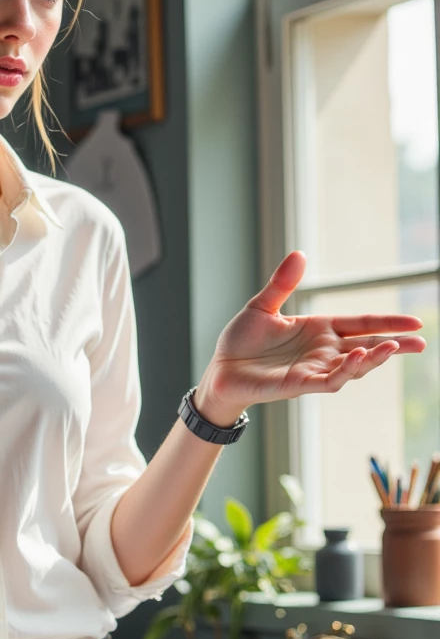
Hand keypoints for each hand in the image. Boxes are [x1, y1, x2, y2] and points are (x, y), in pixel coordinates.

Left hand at [194, 251, 424, 424]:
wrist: (220, 371)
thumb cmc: (241, 341)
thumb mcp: (262, 306)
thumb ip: (282, 284)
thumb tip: (300, 253)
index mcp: (319, 329)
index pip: (362, 324)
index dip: (388, 322)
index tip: (416, 322)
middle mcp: (322, 351)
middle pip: (367, 347)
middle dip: (394, 345)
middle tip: (421, 342)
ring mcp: (313, 369)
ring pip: (353, 366)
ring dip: (373, 358)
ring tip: (393, 346)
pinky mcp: (299, 385)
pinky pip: (329, 380)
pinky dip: (345, 371)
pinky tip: (359, 358)